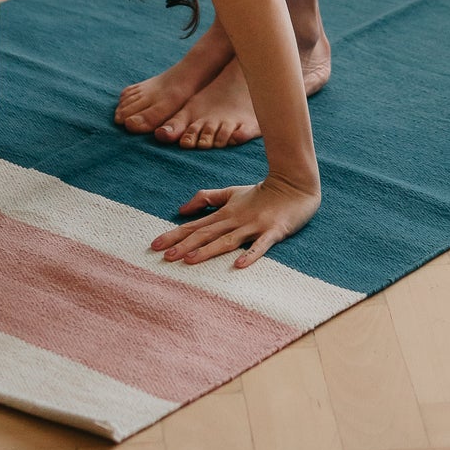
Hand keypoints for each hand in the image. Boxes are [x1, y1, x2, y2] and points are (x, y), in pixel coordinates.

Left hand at [149, 175, 319, 268]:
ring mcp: (254, 227)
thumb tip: (181, 209)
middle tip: (165, 257)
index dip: (174, 235)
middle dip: (184, 245)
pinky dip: (249, 254)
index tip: (154, 246)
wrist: (294, 184)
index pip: (194, 226)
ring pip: (227, 241)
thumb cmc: (261, 192)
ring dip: (208, 251)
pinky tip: (238, 265)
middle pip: (206, 234)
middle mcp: (235, 220)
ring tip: (190, 260)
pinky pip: (260, 245)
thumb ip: (207, 199)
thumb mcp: (231, 193)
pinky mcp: (273, 232)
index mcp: (224, 213)